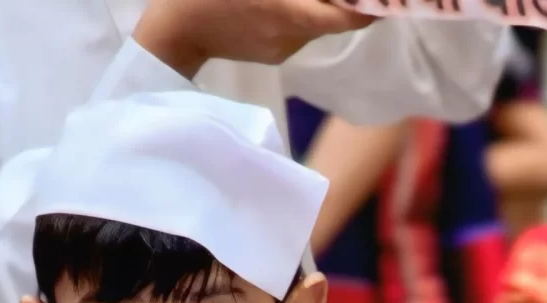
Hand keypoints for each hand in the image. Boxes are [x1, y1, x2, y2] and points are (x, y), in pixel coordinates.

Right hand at [134, 0, 371, 78]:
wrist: (175, 29)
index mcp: (289, 12)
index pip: (349, 16)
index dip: (371, 5)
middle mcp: (293, 36)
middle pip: (339, 19)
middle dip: (354, 1)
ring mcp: (284, 48)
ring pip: (321, 23)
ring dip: (330, 4)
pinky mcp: (274, 53)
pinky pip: (302, 29)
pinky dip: (308, 11)